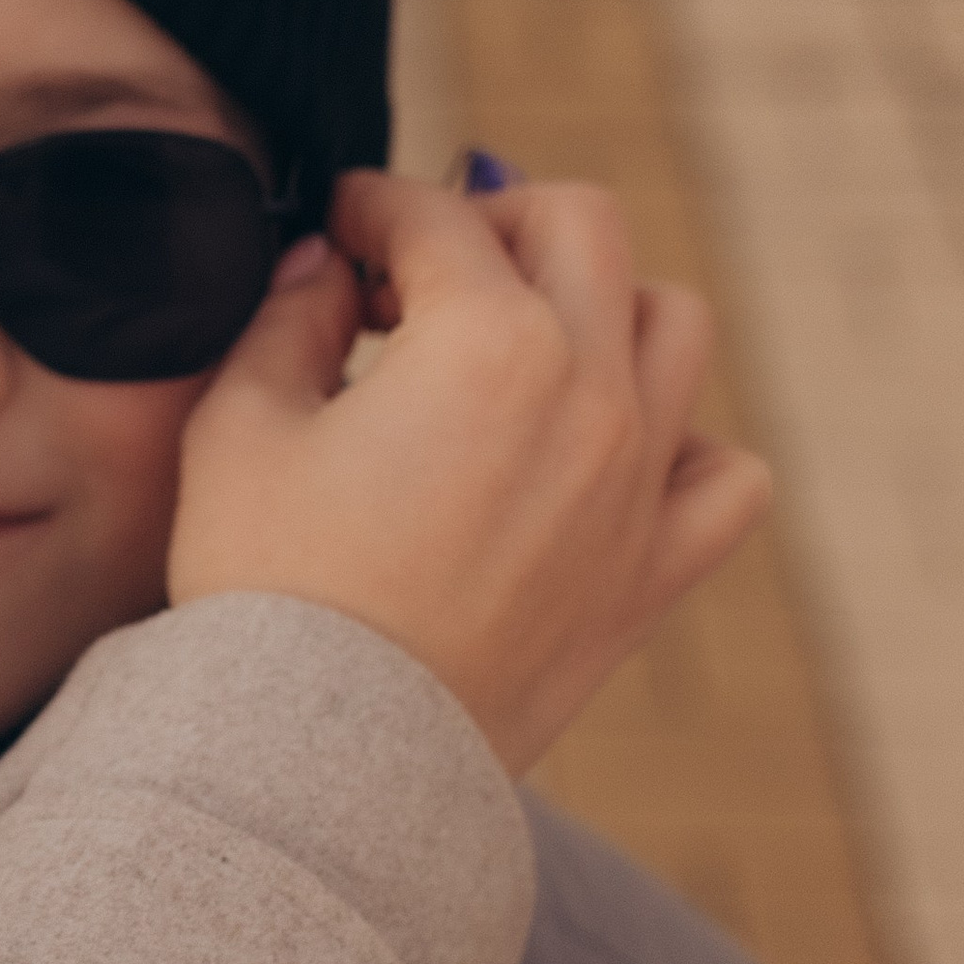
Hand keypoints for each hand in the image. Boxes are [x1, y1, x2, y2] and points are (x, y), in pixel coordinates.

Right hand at [168, 173, 771, 777]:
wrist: (323, 756)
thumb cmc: (268, 590)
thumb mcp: (238, 429)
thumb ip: (285, 317)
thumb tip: (322, 268)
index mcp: (488, 340)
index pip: (435, 217)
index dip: (370, 207)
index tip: (337, 228)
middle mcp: (590, 391)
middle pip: (580, 227)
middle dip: (495, 221)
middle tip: (423, 272)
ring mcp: (637, 483)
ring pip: (674, 325)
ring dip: (600, 305)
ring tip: (523, 344)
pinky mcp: (650, 572)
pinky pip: (725, 477)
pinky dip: (686, 446)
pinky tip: (609, 454)